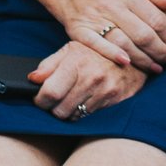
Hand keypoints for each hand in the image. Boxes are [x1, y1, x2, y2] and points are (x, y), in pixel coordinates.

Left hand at [31, 39, 145, 121]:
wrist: (133, 52)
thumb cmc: (97, 51)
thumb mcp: (72, 49)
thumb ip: (49, 64)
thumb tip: (32, 79)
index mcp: (76, 61)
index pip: (48, 93)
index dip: (40, 100)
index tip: (40, 99)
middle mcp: (90, 77)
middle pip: (59, 110)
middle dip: (53, 108)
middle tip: (56, 100)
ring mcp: (104, 89)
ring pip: (73, 116)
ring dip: (69, 111)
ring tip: (73, 98)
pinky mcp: (114, 99)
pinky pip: (88, 116)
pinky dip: (83, 112)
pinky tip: (86, 100)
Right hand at [51, 0, 165, 73]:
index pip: (157, 19)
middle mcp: (113, 5)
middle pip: (143, 34)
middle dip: (161, 51)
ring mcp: (95, 18)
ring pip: (124, 42)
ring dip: (143, 59)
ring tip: (157, 68)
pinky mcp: (80, 31)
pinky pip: (97, 45)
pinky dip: (112, 54)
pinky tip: (127, 64)